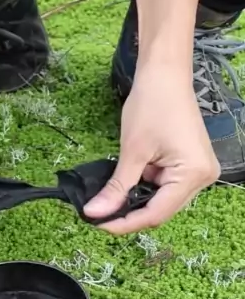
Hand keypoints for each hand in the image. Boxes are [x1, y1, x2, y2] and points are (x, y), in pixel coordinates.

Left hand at [83, 62, 219, 233]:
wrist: (164, 74)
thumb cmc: (152, 104)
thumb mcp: (131, 151)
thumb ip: (116, 187)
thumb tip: (95, 213)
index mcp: (193, 174)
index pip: (156, 213)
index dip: (125, 223)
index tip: (98, 224)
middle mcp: (203, 177)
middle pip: (162, 210)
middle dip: (130, 213)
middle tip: (99, 215)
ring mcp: (198, 171)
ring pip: (162, 200)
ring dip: (137, 200)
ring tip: (110, 199)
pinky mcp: (190, 165)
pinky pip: (165, 186)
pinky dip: (144, 187)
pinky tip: (127, 184)